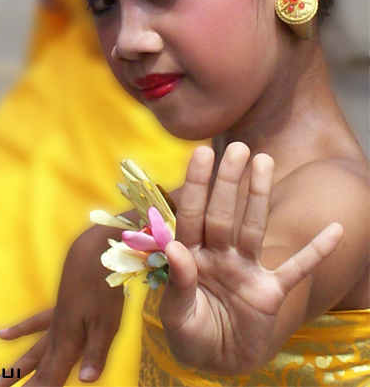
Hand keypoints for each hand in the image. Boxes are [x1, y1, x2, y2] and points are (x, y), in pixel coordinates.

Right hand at [0, 226, 124, 385]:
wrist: (93, 250)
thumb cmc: (103, 287)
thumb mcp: (107, 324)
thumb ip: (95, 354)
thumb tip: (85, 381)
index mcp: (69, 341)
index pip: (51, 376)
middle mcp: (58, 333)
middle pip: (38, 367)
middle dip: (20, 382)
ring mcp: (57, 318)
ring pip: (33, 350)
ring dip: (17, 366)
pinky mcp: (60, 304)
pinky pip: (36, 323)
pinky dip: (21, 330)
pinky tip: (4, 335)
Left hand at [159, 143, 342, 374]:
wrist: (218, 363)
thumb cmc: (191, 335)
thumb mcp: (176, 317)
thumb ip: (178, 283)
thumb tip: (175, 246)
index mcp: (192, 256)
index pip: (193, 214)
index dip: (197, 184)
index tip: (202, 152)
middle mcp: (219, 255)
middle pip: (223, 213)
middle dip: (228, 180)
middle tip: (237, 146)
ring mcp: (246, 270)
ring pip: (253, 227)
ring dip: (260, 196)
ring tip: (264, 161)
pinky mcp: (270, 293)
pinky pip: (296, 270)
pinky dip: (315, 252)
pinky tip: (333, 230)